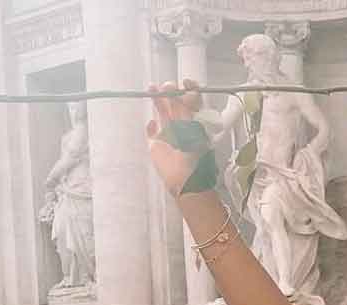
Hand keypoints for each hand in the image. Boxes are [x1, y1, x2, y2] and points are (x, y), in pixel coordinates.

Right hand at [145, 79, 207, 196]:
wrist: (185, 179)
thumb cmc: (194, 156)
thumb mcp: (193, 130)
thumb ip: (188, 112)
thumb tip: (187, 93)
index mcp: (195, 123)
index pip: (193, 102)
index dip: (189, 90)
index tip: (185, 82)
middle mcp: (183, 126)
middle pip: (175, 104)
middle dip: (171, 93)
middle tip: (166, 86)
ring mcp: (169, 134)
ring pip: (163, 113)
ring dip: (158, 101)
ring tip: (152, 89)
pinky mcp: (157, 145)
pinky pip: (152, 131)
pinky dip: (151, 126)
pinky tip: (152, 122)